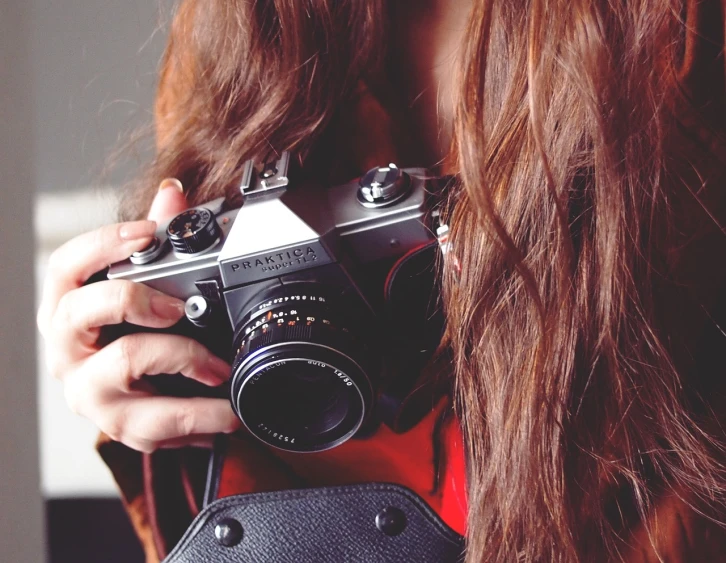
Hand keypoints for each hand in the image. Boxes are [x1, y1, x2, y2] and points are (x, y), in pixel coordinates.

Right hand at [37, 179, 239, 451]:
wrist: (135, 403)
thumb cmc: (131, 337)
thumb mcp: (141, 288)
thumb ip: (154, 240)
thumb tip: (172, 192)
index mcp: (66, 310)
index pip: (64, 268)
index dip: (101, 245)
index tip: (145, 232)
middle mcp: (68, 351)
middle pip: (78, 313)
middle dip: (133, 301)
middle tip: (179, 306)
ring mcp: (90, 392)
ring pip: (122, 366)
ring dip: (182, 360)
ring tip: (220, 368)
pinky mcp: (119, 426)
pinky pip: (158, 423)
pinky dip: (200, 416)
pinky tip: (226, 411)